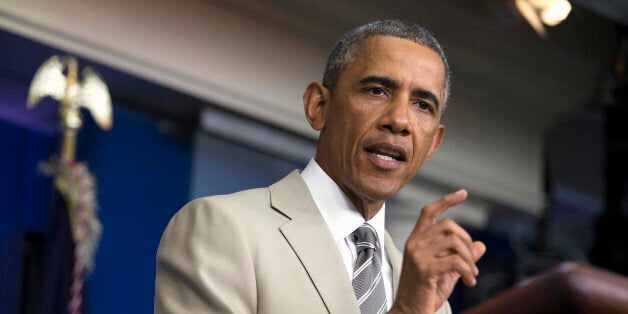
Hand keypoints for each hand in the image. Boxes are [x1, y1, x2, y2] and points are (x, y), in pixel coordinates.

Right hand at [389, 190, 485, 313]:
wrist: (409, 312)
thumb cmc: (424, 293)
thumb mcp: (447, 272)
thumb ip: (462, 257)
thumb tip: (480, 245)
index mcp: (416, 241)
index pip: (429, 212)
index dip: (446, 201)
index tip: (463, 193)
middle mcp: (415, 244)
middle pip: (448, 225)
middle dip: (467, 241)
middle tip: (471, 261)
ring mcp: (418, 256)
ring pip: (455, 242)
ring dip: (470, 260)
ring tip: (471, 274)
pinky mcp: (425, 269)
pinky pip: (456, 261)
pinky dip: (468, 272)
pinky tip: (469, 281)